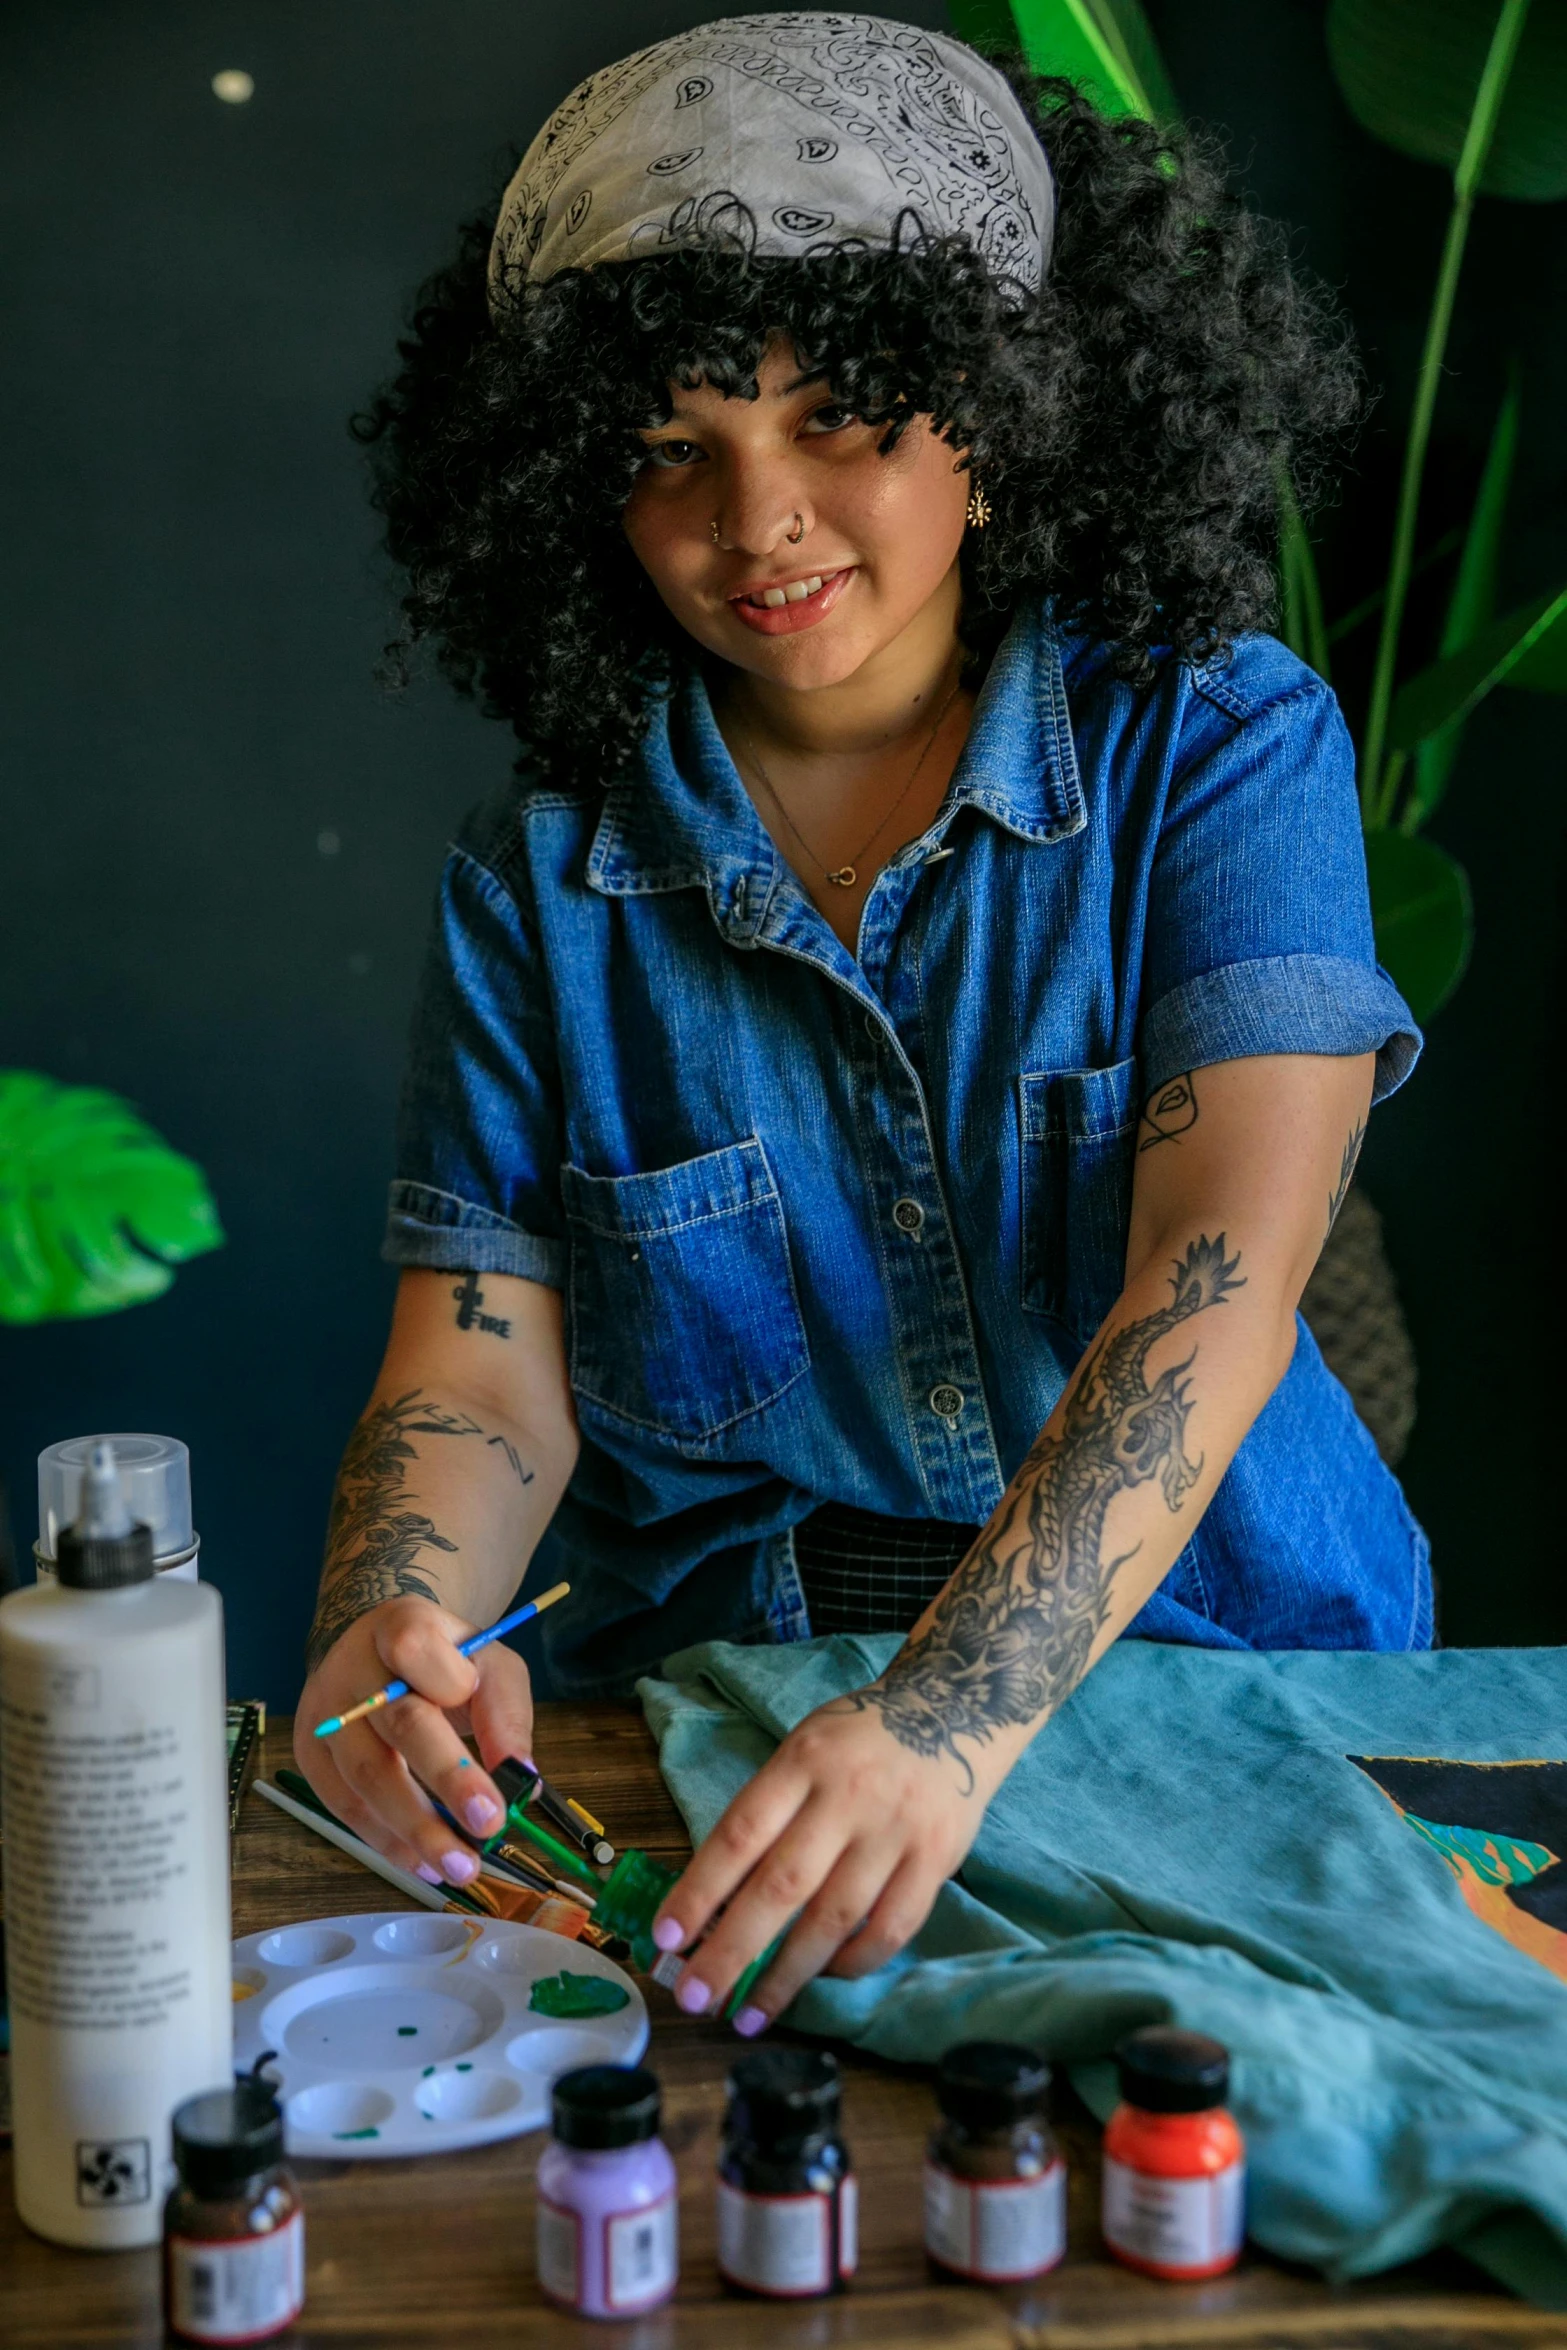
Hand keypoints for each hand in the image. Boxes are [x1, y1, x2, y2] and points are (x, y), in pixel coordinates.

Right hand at [293, 1597, 532, 1887]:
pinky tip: (423, 1863)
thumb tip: (521, 1778)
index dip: (447, 1681)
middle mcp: (353, 1669)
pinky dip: (388, 1842)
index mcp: (400, 1626)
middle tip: (488, 1825)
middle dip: (447, 1777)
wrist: (373, 1652)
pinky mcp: (309, 1756)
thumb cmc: (443, 1662)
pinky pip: (346, 1807)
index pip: (414, 1646)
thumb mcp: (487, 1662)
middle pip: (397, 1723)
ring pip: (367, 1777)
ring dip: (417, 1830)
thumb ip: (505, 1711)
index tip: (478, 1708)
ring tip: (460, 1865)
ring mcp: (324, 1714)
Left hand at [649, 1693, 988, 2033]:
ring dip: (786, 1975)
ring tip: (749, 2015)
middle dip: (732, 1950)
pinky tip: (822, 1979)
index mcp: (802, 1761)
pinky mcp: (936, 1859)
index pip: (740, 1833)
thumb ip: (768, 1813)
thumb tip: (714, 1901)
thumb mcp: (803, 1751)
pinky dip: (853, 1962)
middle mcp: (848, 1796)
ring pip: (834, 1917)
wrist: (953, 1709)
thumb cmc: (856, 1742)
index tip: (665, 1938)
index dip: (699, 1889)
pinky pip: (891, 1927)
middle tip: (693, 1997)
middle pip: (782, 1885)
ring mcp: (895, 1830)